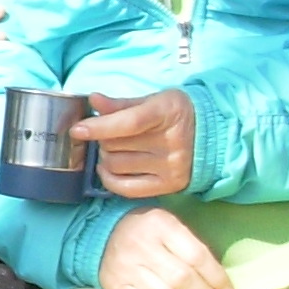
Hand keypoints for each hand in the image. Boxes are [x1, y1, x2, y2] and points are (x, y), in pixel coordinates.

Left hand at [75, 88, 196, 197]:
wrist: (212, 136)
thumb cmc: (175, 114)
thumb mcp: (152, 101)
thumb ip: (121, 104)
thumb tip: (93, 100)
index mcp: (167, 113)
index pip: (128, 123)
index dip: (99, 126)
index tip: (77, 130)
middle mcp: (172, 142)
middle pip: (116, 145)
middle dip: (103, 139)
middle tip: (109, 135)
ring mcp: (171, 167)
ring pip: (116, 165)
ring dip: (105, 157)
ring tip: (115, 149)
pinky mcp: (169, 186)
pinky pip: (126, 187)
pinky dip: (109, 178)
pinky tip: (109, 168)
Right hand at [98, 208, 234, 288]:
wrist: (104, 232)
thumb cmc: (150, 230)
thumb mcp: (172, 225)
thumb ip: (193, 247)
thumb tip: (222, 283)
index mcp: (161, 224)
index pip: (197, 257)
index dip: (218, 279)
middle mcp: (142, 245)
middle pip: (182, 280)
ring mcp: (125, 267)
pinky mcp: (114, 285)